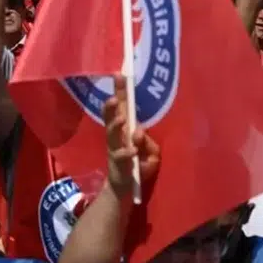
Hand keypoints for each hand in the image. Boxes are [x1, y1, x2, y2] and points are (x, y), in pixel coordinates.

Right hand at [102, 75, 159, 196]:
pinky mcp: (117, 163)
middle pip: (111, 116)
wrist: (124, 188)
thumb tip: (140, 133)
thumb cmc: (138, 165)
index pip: (121, 106)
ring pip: (112, 134)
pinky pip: (121, 156)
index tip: (119, 74)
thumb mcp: (151, 153)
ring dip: (116, 125)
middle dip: (112, 106)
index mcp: (124, 129)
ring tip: (123, 120)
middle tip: (114, 98)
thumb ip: (149, 142)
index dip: (119, 90)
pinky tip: (132, 150)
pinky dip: (127, 152)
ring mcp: (114, 148)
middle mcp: (116, 136)